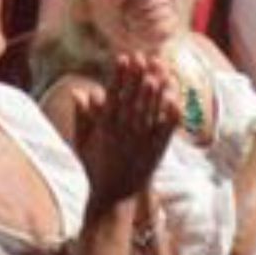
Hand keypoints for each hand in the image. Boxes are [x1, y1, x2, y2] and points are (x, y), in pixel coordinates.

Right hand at [72, 54, 180, 211]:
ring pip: (149, 112)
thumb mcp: (83, 143)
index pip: (113, 96)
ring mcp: (141, 141)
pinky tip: (176, 99)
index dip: (119, 76)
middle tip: (146, 57)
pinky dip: (170, 114)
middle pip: (132, 100)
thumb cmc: (96, 168)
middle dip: (139, 77)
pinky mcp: (156, 150)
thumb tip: (79, 91)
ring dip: (155, 91)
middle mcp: (123, 132)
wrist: (113, 197)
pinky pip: (165, 130)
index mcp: (105, 128)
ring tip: (162, 72)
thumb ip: (82, 117)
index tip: (124, 57)